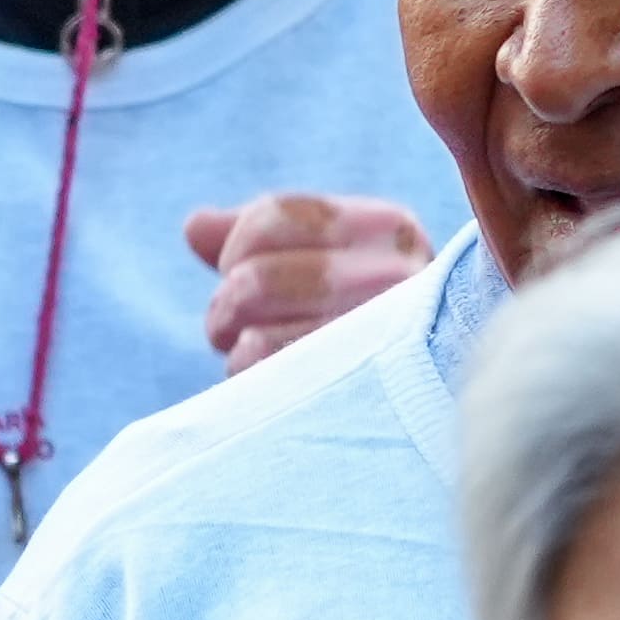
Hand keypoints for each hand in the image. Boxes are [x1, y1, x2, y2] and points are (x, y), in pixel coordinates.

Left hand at [186, 192, 430, 371]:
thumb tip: (195, 226)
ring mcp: (380, 336)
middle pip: (254, 276)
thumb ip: (259, 237)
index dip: (235, 247)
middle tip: (234, 321)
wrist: (423, 401)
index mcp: (390, 229)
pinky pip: (261, 367)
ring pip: (255, 326)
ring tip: (252, 350)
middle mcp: (396, 277)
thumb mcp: (324, 261)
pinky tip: (275, 382)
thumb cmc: (362, 322)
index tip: (239, 267)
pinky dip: (248, 372)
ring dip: (234, 341)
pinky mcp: (356, 390)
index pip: (274, 217)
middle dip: (227, 302)